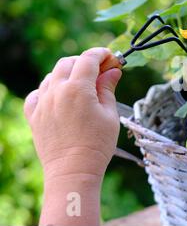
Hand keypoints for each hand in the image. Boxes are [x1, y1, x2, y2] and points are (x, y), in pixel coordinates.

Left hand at [24, 47, 121, 179]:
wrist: (74, 170)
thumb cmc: (97, 144)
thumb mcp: (110, 114)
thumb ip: (108, 88)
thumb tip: (113, 71)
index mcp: (77, 89)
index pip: (88, 59)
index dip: (102, 54)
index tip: (112, 58)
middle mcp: (56, 91)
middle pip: (68, 62)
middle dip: (85, 62)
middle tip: (100, 71)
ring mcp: (42, 103)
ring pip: (52, 76)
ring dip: (68, 74)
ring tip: (82, 86)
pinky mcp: (34, 116)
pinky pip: (37, 94)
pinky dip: (49, 90)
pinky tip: (59, 97)